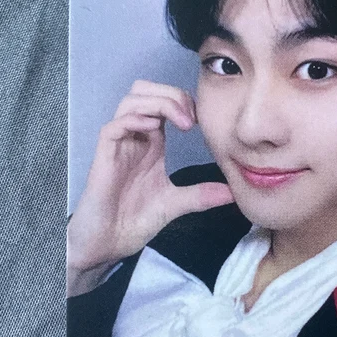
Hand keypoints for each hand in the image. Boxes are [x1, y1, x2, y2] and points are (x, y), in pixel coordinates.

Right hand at [67, 79, 233, 294]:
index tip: (202, 120)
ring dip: (158, 103)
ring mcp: (118, 145)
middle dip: (170, 94)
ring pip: (130, 101)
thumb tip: (232, 194)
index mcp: (151, 143)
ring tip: (181, 122)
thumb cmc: (132, 221)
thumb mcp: (175, 204)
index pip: (163, 102)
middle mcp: (134, 138)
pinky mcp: (104, 157)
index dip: (183, 101)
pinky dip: (135, 119)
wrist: (108, 245)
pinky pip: (114, 126)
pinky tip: (155, 129)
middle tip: (191, 116)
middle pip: (144, 91)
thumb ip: (201, 195)